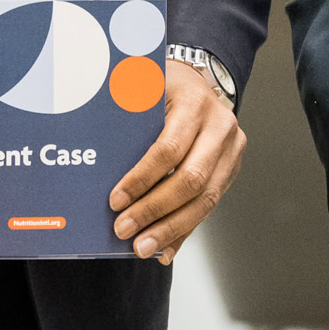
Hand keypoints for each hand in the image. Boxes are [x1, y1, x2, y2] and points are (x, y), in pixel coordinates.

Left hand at [107, 57, 242, 263]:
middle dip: (155, 210)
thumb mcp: (145, 87)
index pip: (169, 149)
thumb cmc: (165, 85)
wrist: (199, 81)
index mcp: (196, 103)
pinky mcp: (230, 170)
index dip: (142, 179)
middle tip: (125, 230)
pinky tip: (165, 248)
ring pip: (205, 199)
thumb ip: (128, 116)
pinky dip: (185, 230)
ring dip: (171, 229)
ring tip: (143, 247)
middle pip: (191, 180)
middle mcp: (221, 128)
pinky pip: (209, 206)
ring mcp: (231, 151)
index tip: (116, 200)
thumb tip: (97, 160)